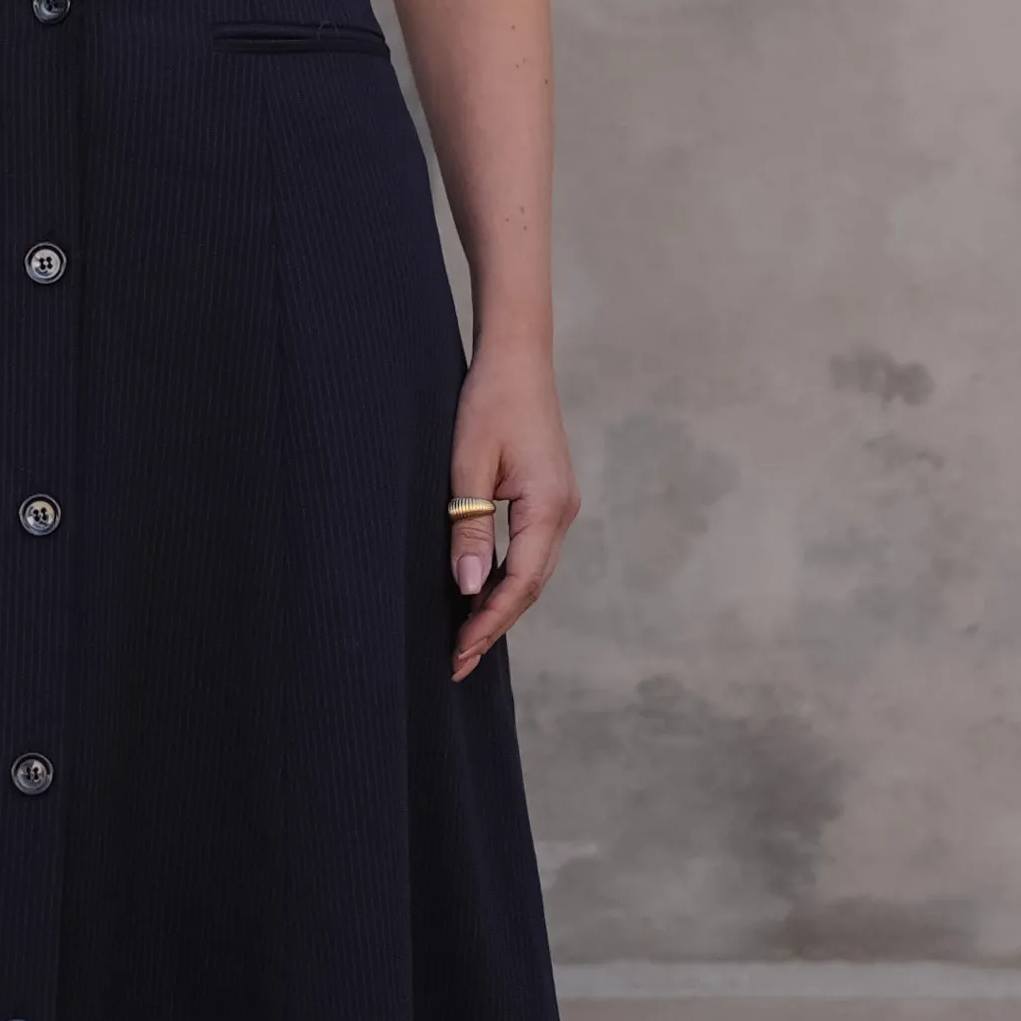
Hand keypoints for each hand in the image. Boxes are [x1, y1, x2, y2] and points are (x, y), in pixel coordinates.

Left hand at [443, 345, 577, 680]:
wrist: (518, 357)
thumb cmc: (489, 402)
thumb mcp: (468, 465)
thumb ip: (469, 526)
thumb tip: (468, 587)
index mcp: (548, 506)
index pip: (518, 583)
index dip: (487, 622)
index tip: (459, 653)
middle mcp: (563, 512)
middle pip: (530, 586)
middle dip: (493, 625)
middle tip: (457, 663)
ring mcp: (561, 505)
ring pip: (533, 572)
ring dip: (501, 606)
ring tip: (467, 640)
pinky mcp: (551, 497)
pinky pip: (531, 552)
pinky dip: (508, 579)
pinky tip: (483, 594)